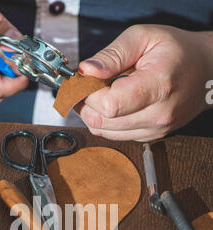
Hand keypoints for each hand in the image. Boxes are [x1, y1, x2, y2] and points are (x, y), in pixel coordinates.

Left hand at [78, 25, 212, 140]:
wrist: (206, 72)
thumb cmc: (177, 51)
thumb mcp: (144, 37)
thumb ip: (112, 55)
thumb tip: (86, 71)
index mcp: (159, 85)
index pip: (109, 105)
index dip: (89, 94)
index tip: (85, 81)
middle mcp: (159, 114)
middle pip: (104, 122)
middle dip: (86, 104)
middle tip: (87, 87)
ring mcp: (156, 129)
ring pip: (106, 133)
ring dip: (94, 115)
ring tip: (99, 94)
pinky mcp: (151, 136)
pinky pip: (116, 136)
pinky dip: (107, 122)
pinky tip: (112, 104)